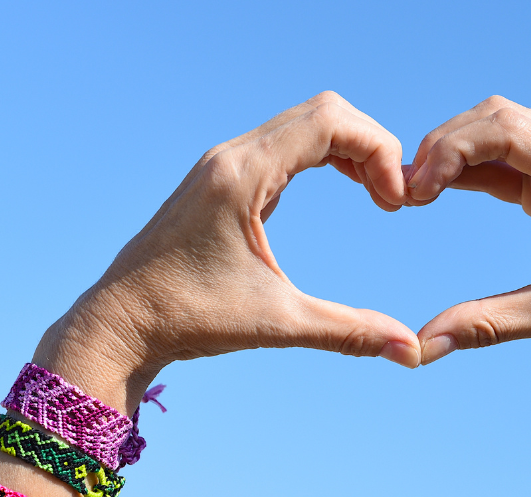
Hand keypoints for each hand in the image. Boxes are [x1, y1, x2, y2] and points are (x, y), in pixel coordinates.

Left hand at [35, 92, 420, 410]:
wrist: (121, 323)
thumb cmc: (188, 317)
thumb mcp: (276, 323)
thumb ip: (348, 331)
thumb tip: (409, 350)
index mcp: (242, 175)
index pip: (329, 122)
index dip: (378, 150)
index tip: (396, 201)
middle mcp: (231, 156)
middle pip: (322, 112)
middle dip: (370, 145)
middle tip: (394, 197)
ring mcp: (224, 164)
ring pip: (303, 124)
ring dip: (349, 149)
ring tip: (378, 194)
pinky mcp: (222, 179)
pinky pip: (284, 144)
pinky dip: (324, 155)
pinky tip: (345, 185)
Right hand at [406, 96, 530, 396]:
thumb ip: (488, 323)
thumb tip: (424, 345)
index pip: (508, 131)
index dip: (451, 150)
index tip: (415, 191)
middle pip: (500, 118)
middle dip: (446, 145)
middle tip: (405, 190)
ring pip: (505, 131)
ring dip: (457, 152)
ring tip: (417, 191)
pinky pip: (514, 159)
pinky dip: (475, 168)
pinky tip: (441, 189)